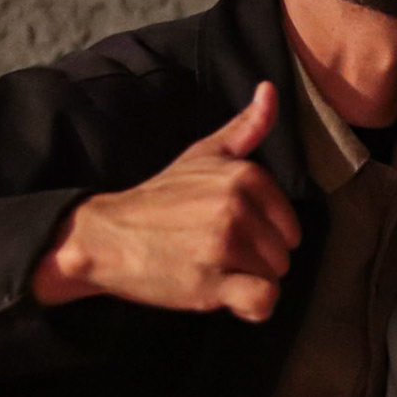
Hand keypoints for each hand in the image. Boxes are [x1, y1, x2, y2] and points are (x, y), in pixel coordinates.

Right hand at [32, 82, 300, 322]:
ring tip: (209, 268)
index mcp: (245, 176)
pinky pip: (262, 302)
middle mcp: (238, 207)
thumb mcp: (203, 155)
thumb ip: (245, 128)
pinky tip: (224, 295)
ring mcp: (225, 245)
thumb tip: (270, 88)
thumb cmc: (160, 198)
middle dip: (254, 262)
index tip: (226, 232)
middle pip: (283, 254)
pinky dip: (249, 307)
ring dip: (246, 283)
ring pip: (274, 279)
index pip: (289, 225)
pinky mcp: (211, 283)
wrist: (107, 236)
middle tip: (214, 253)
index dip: (261, 237)